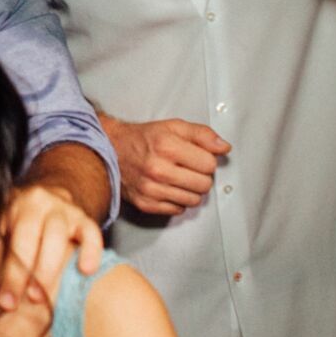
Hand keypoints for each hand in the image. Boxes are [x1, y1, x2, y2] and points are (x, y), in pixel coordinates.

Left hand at [0, 184, 103, 312]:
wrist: (53, 198)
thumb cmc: (23, 225)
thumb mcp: (4, 234)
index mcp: (10, 206)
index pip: (3, 241)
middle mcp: (35, 202)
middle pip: (26, 237)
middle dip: (21, 274)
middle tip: (20, 302)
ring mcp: (61, 207)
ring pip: (55, 235)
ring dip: (46, 268)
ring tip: (41, 297)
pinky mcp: (84, 217)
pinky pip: (91, 232)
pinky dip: (90, 250)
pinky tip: (86, 270)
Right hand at [102, 113, 229, 214]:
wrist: (111, 150)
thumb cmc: (143, 139)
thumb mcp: (173, 127)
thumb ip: (202, 134)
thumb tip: (224, 147)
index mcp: (167, 146)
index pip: (210, 164)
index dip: (206, 159)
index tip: (198, 157)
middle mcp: (158, 169)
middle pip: (204, 184)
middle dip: (201, 176)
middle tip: (189, 168)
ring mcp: (151, 189)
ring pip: (194, 200)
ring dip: (191, 190)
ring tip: (180, 178)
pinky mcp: (146, 204)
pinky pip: (178, 210)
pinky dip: (177, 200)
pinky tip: (169, 187)